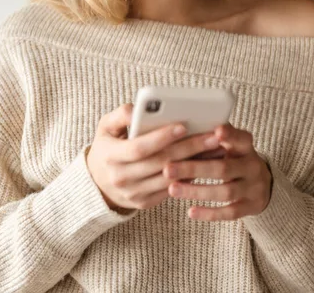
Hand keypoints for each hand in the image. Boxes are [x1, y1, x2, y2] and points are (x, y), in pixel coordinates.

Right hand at [85, 103, 222, 212]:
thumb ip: (121, 115)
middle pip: (161, 162)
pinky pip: (171, 190)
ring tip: (216, 149)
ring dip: (196, 164)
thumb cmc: (106, 147)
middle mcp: (121, 178)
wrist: (97, 183)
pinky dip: (190, 177)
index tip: (183, 125)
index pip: (139, 147)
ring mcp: (133, 193)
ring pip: (170, 178)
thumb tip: (139, 109)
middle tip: (213, 135)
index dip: (162, 137)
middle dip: (189, 148)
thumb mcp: (105, 127)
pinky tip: (205, 163)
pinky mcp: (143, 203)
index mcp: (110, 155)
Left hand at [163, 122, 272, 221]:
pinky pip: (230, 212)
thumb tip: (184, 127)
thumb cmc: (234, 158)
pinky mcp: (251, 206)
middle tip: (167, 169)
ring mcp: (253, 187)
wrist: (262, 184)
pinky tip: (191, 211)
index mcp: (246, 146)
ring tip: (172, 189)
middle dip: (194, 169)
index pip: (240, 139)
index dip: (230, 135)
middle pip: (223, 168)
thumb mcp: (230, 145)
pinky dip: (210, 213)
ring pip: (225, 192)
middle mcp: (252, 166)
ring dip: (196, 191)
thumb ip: (213, 138)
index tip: (216, 131)